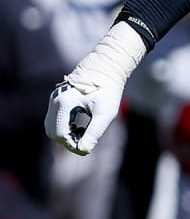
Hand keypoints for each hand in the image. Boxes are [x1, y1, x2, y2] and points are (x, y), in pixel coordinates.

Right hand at [45, 23, 145, 154]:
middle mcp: (55, 100)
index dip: (72, 144)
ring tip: (84, 131)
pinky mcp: (58, 99)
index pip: (59, 134)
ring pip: (52, 126)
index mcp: (64, 102)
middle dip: (67, 140)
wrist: (108, 68)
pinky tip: (80, 125)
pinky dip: (65, 127)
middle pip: (52, 131)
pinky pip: (55, 119)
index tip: (87, 146)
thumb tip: (84, 150)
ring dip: (65, 134)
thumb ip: (95, 132)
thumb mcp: (106, 112)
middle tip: (86, 138)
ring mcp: (55, 99)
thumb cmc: (109, 90)